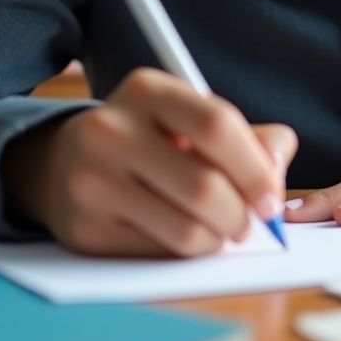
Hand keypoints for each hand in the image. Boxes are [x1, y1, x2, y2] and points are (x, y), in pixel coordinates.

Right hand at [2, 67, 296, 256]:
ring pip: (185, 227)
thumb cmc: (150, 137)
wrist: (63, 161)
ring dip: (219, 237)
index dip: (255, 167)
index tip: (272, 196)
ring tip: (222, 228)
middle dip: (241, 212)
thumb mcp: (192, 117)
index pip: (217, 125)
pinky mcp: (86, 227)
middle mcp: (112, 129)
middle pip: (205, 185)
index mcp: (148, 90)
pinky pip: (160, 250)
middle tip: (250, 220)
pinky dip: (189, 249)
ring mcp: (94, 179)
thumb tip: (277, 168)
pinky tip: (190, 235)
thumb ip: (249, 136)